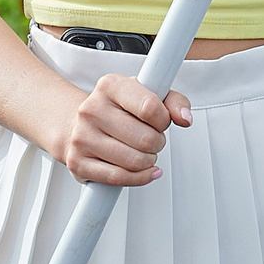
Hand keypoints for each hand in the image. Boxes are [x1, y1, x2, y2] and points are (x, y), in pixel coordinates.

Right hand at [56, 72, 193, 185]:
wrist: (78, 123)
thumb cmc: (117, 109)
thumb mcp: (147, 94)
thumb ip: (174, 101)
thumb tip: (185, 117)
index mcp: (110, 86)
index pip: (150, 107)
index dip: (164, 120)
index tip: (161, 122)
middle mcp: (92, 109)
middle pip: (145, 139)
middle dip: (158, 143)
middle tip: (153, 139)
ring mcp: (82, 137)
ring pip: (134, 161)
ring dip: (149, 160)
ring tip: (144, 152)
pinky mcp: (78, 162)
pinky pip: (119, 178)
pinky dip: (139, 178)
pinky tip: (145, 170)